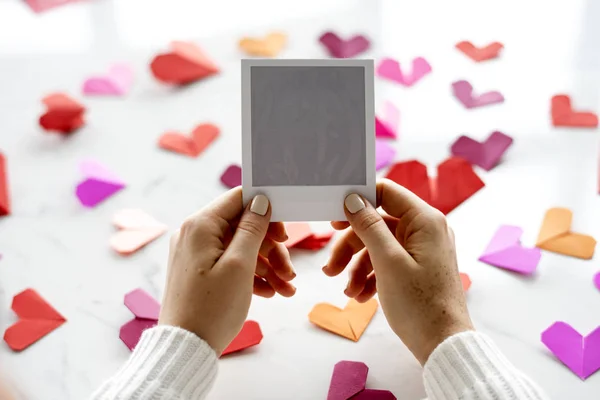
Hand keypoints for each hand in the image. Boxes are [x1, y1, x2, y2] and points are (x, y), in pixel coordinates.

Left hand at [159, 188, 295, 353]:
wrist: (185, 348)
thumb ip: (252, 229)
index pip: (239, 198)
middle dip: (271, 248)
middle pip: (243, 226)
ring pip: (240, 247)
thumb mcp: (240, 265)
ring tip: (286, 289)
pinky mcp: (199, 271)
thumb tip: (261, 201)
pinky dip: (251, 275)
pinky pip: (230, 263)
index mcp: (200, 225)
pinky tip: (270, 292)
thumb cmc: (211, 308)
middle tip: (290, 271)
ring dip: (267, 265)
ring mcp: (195, 253)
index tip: (285, 234)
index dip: (266, 211)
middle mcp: (194, 234)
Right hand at [323, 179, 472, 363]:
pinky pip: (387, 261)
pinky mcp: (418, 267)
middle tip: (331, 266)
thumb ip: (369, 226)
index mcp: (425, 221)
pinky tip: (361, 296)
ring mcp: (422, 249)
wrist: (443, 345)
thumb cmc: (420, 304)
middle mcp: (426, 230)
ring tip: (347, 290)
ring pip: (378, 245)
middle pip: (377, 223)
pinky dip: (371, 276)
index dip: (358, 201)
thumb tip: (353, 199)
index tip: (333, 218)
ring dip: (357, 266)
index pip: (386, 192)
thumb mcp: (387, 262)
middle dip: (351, 246)